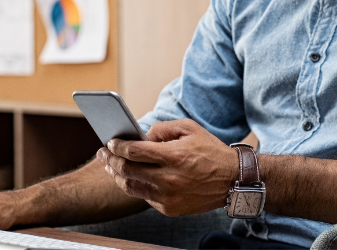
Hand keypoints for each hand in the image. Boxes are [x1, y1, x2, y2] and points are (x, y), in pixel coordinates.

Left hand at [97, 119, 237, 215]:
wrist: (233, 180)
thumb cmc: (211, 151)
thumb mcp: (190, 129)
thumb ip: (163, 128)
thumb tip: (141, 135)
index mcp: (173, 156)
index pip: (133, 151)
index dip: (117, 145)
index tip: (110, 142)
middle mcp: (168, 178)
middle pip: (127, 170)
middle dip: (110, 160)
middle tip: (104, 153)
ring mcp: (168, 196)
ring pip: (131, 187)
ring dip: (117, 175)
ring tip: (111, 166)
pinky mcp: (169, 209)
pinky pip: (144, 197)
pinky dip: (135, 186)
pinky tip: (131, 178)